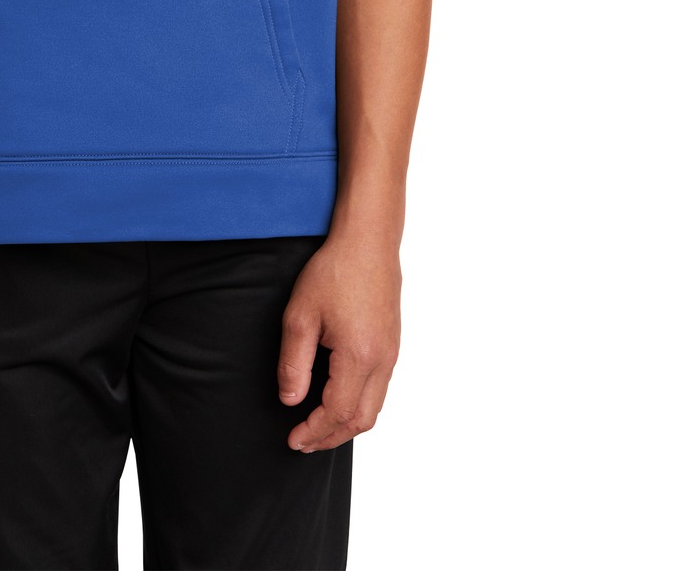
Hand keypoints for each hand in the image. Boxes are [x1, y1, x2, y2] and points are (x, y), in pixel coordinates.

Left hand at [277, 233, 401, 451]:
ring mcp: (392, 353)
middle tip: (304, 442)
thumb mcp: (300, 315)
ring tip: (319, 427)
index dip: (314, 431)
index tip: (293, 439)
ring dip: (347, 424)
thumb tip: (291, 401)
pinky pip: (380, 389)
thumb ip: (294, 363)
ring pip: (375, 407)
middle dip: (332, 437)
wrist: (368, 241)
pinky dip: (359, 405)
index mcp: (359, 356)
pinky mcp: (392, 345)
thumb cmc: (334, 271)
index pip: (337, 412)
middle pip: (362, 420)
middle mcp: (382, 361)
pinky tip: (339, 399)